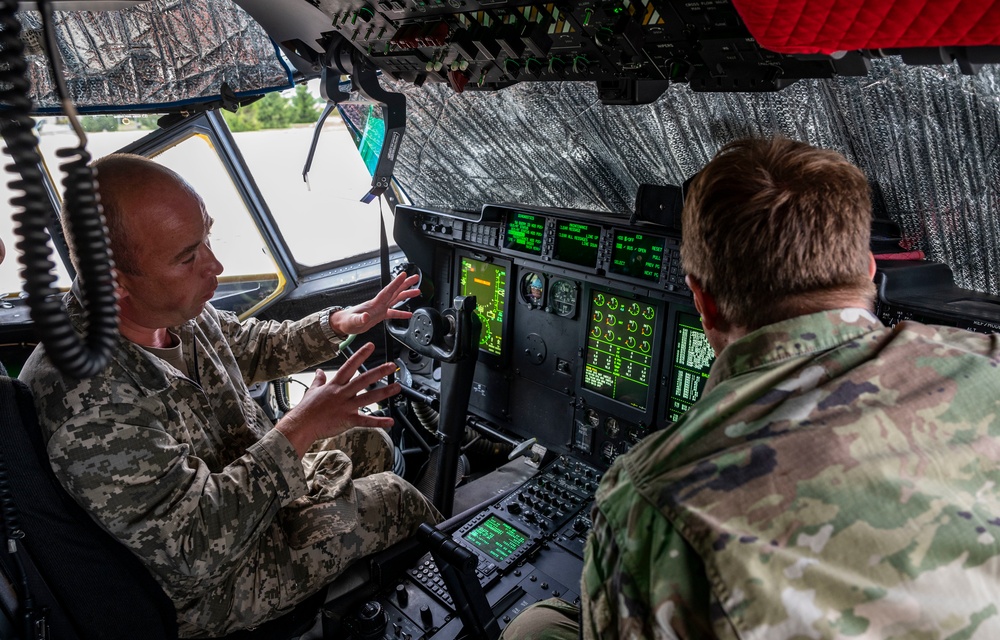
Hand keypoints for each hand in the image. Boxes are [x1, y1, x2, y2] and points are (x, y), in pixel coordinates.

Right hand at [275, 342, 399, 457]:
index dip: (360, 355)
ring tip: (397, 387)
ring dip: (384, 392)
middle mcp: (342, 393)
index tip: (370, 346)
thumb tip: (319, 371)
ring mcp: (345, 406)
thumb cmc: (306, 409)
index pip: (349, 365)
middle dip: (378, 372)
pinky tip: (390, 421)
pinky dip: (378, 421)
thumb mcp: (312, 390)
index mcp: (334, 384)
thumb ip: (318, 380)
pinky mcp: (347, 420)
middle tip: (391, 365)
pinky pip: (365, 420)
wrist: (301, 425)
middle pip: (363, 379)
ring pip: (368, 397)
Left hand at [329, 272, 419, 335]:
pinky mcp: (380, 315)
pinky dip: (401, 313)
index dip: (396, 283)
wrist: (343, 324)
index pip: (388, 291)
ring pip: (396, 299)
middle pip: (395, 291)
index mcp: (374, 304)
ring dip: (406, 295)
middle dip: (405, 284)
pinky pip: (393, 312)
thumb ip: (360, 319)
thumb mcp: (353, 321)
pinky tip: (409, 314)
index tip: (404, 275)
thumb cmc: (346, 321)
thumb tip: (366, 317)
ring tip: (417, 291)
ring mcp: (380, 309)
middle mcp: (379, 304)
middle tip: (415, 278)